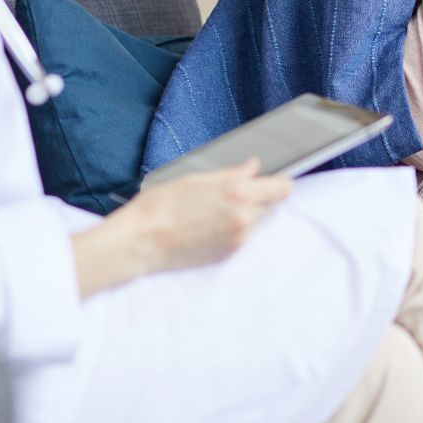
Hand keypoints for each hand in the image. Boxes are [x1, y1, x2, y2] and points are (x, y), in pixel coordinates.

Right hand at [71, 158, 290, 296]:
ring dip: (245, 215)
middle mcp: (244, 219)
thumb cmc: (161, 206)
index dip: (277, 182)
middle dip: (257, 198)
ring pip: (256, 222)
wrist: (140, 242)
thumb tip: (253, 167)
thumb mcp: (196, 179)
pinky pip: (243, 237)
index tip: (268, 180)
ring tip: (213, 211)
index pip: (282, 188)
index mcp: (238, 194)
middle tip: (230, 194)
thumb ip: (232, 173)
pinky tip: (208, 226)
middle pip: (270, 205)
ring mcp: (238, 240)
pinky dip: (233, 230)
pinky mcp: (228, 256)